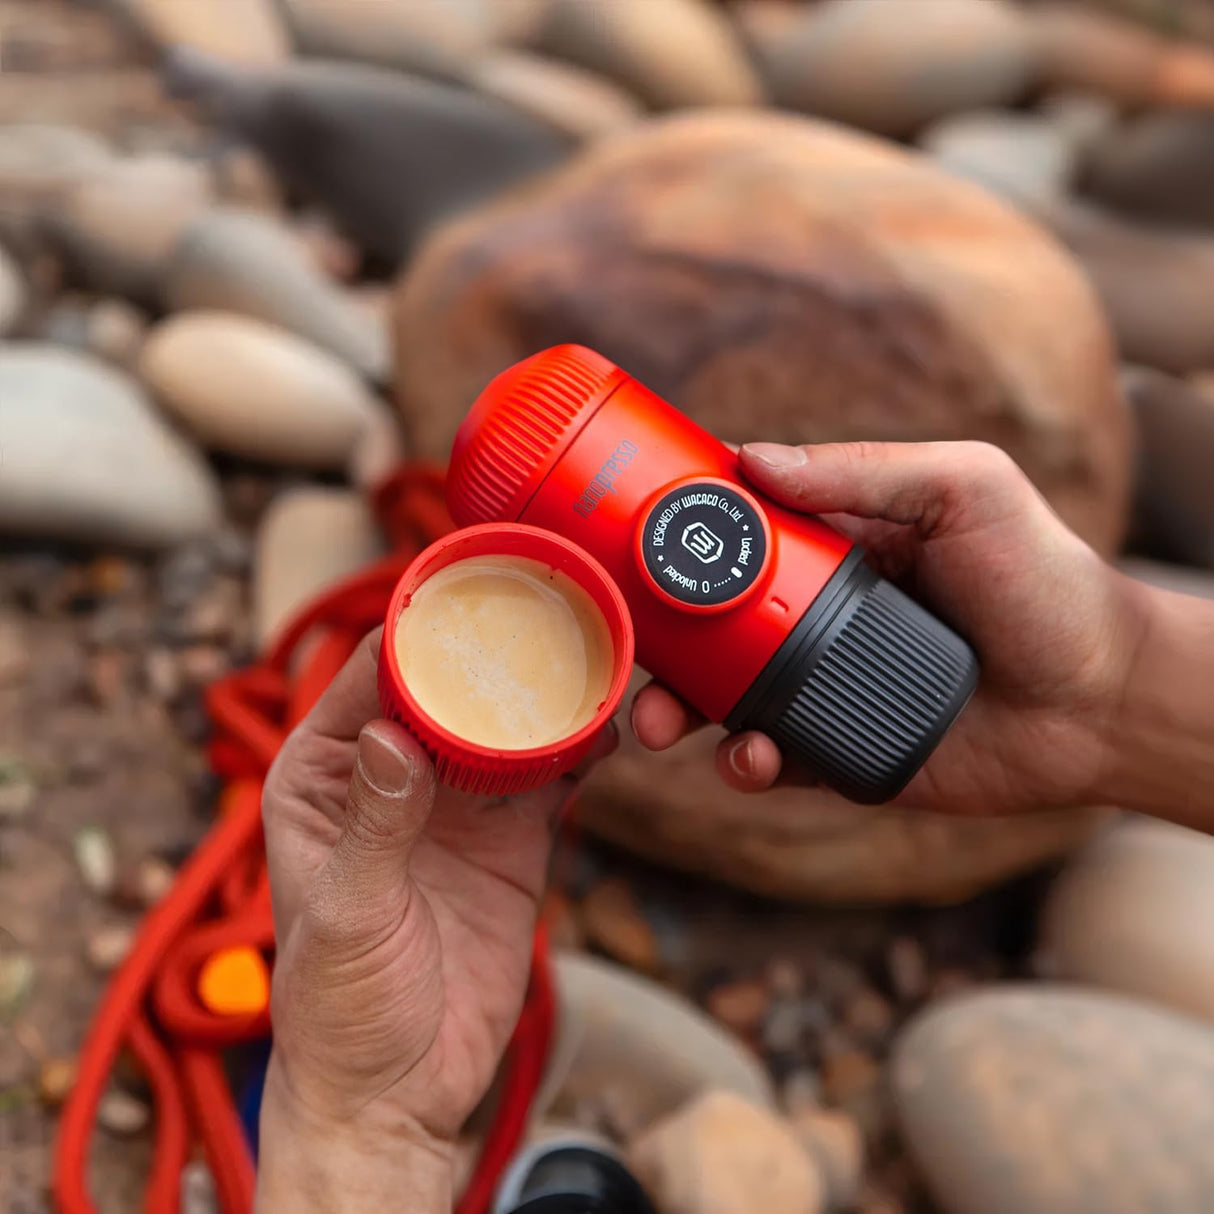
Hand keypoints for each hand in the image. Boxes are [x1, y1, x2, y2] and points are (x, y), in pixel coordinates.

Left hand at [256, 628, 614, 1211]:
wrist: (399, 1091)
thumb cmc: (337, 1007)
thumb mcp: (348, 913)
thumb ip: (373, 825)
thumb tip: (393, 734)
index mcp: (325, 775)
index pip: (369, 675)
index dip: (415, 631)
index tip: (467, 592)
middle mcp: (393, 774)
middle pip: (448, 687)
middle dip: (493, 652)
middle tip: (548, 612)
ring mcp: (458, 806)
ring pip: (505, 725)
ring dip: (544, 695)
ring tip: (591, 657)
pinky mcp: (511, 841)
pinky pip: (549, 777)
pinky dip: (578, 750)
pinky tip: (608, 726)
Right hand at [632, 440, 1146, 815]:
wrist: (1100, 698)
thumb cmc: (1042, 578)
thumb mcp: (964, 490)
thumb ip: (863, 471)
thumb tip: (753, 458)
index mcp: (834, 548)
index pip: (734, 538)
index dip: (675, 544)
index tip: (622, 548)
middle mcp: (814, 616)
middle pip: (708, 626)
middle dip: (654, 643)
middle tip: (624, 655)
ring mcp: (822, 686)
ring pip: (721, 698)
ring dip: (678, 710)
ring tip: (664, 724)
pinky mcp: (838, 752)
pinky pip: (769, 758)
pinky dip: (743, 762)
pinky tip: (752, 756)